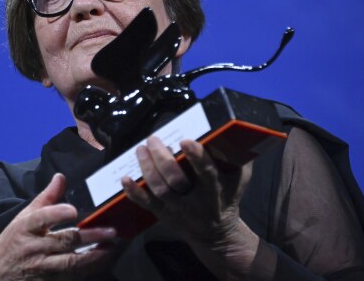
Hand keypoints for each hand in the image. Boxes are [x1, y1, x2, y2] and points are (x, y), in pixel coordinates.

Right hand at [0, 173, 116, 280]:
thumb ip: (45, 199)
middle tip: (112, 231)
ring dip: (95, 257)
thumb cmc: (10, 246)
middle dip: (90, 236)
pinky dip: (88, 270)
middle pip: (64, 241)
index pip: (41, 218)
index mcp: (26, 228)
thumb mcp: (22, 220)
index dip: (57, 213)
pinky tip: (102, 262)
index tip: (73, 210)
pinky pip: (72, 277)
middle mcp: (33, 248)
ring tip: (113, 248)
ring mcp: (41, 268)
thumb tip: (60, 177)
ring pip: (71, 264)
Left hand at [122, 137, 258, 278]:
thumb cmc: (227, 197)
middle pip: (175, 179)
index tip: (184, 140)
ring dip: (146, 169)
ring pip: (159, 189)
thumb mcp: (239, 179)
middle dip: (161, 158)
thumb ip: (238, 157)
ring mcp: (178, 209)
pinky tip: (124, 178)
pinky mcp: (164, 214)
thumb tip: (233, 129)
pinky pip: (146, 204)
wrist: (217, 234)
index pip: (205, 171)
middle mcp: (195, 200)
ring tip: (140, 150)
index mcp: (215, 187)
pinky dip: (133, 192)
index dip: (195, 156)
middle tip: (152, 139)